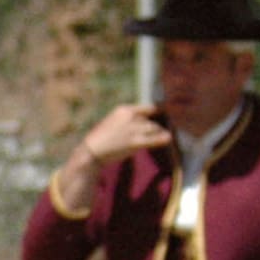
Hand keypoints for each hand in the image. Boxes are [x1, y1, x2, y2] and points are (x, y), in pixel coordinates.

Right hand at [55, 103, 172, 214]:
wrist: (91, 151)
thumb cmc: (99, 139)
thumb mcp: (111, 122)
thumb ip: (125, 120)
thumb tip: (140, 122)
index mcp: (123, 110)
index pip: (147, 108)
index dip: (154, 114)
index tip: (159, 117)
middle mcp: (130, 117)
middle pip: (150, 121)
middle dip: (152, 128)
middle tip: (156, 134)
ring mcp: (133, 129)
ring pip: (153, 129)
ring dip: (156, 134)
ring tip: (162, 137)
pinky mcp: (135, 142)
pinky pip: (153, 139)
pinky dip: (162, 139)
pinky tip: (168, 139)